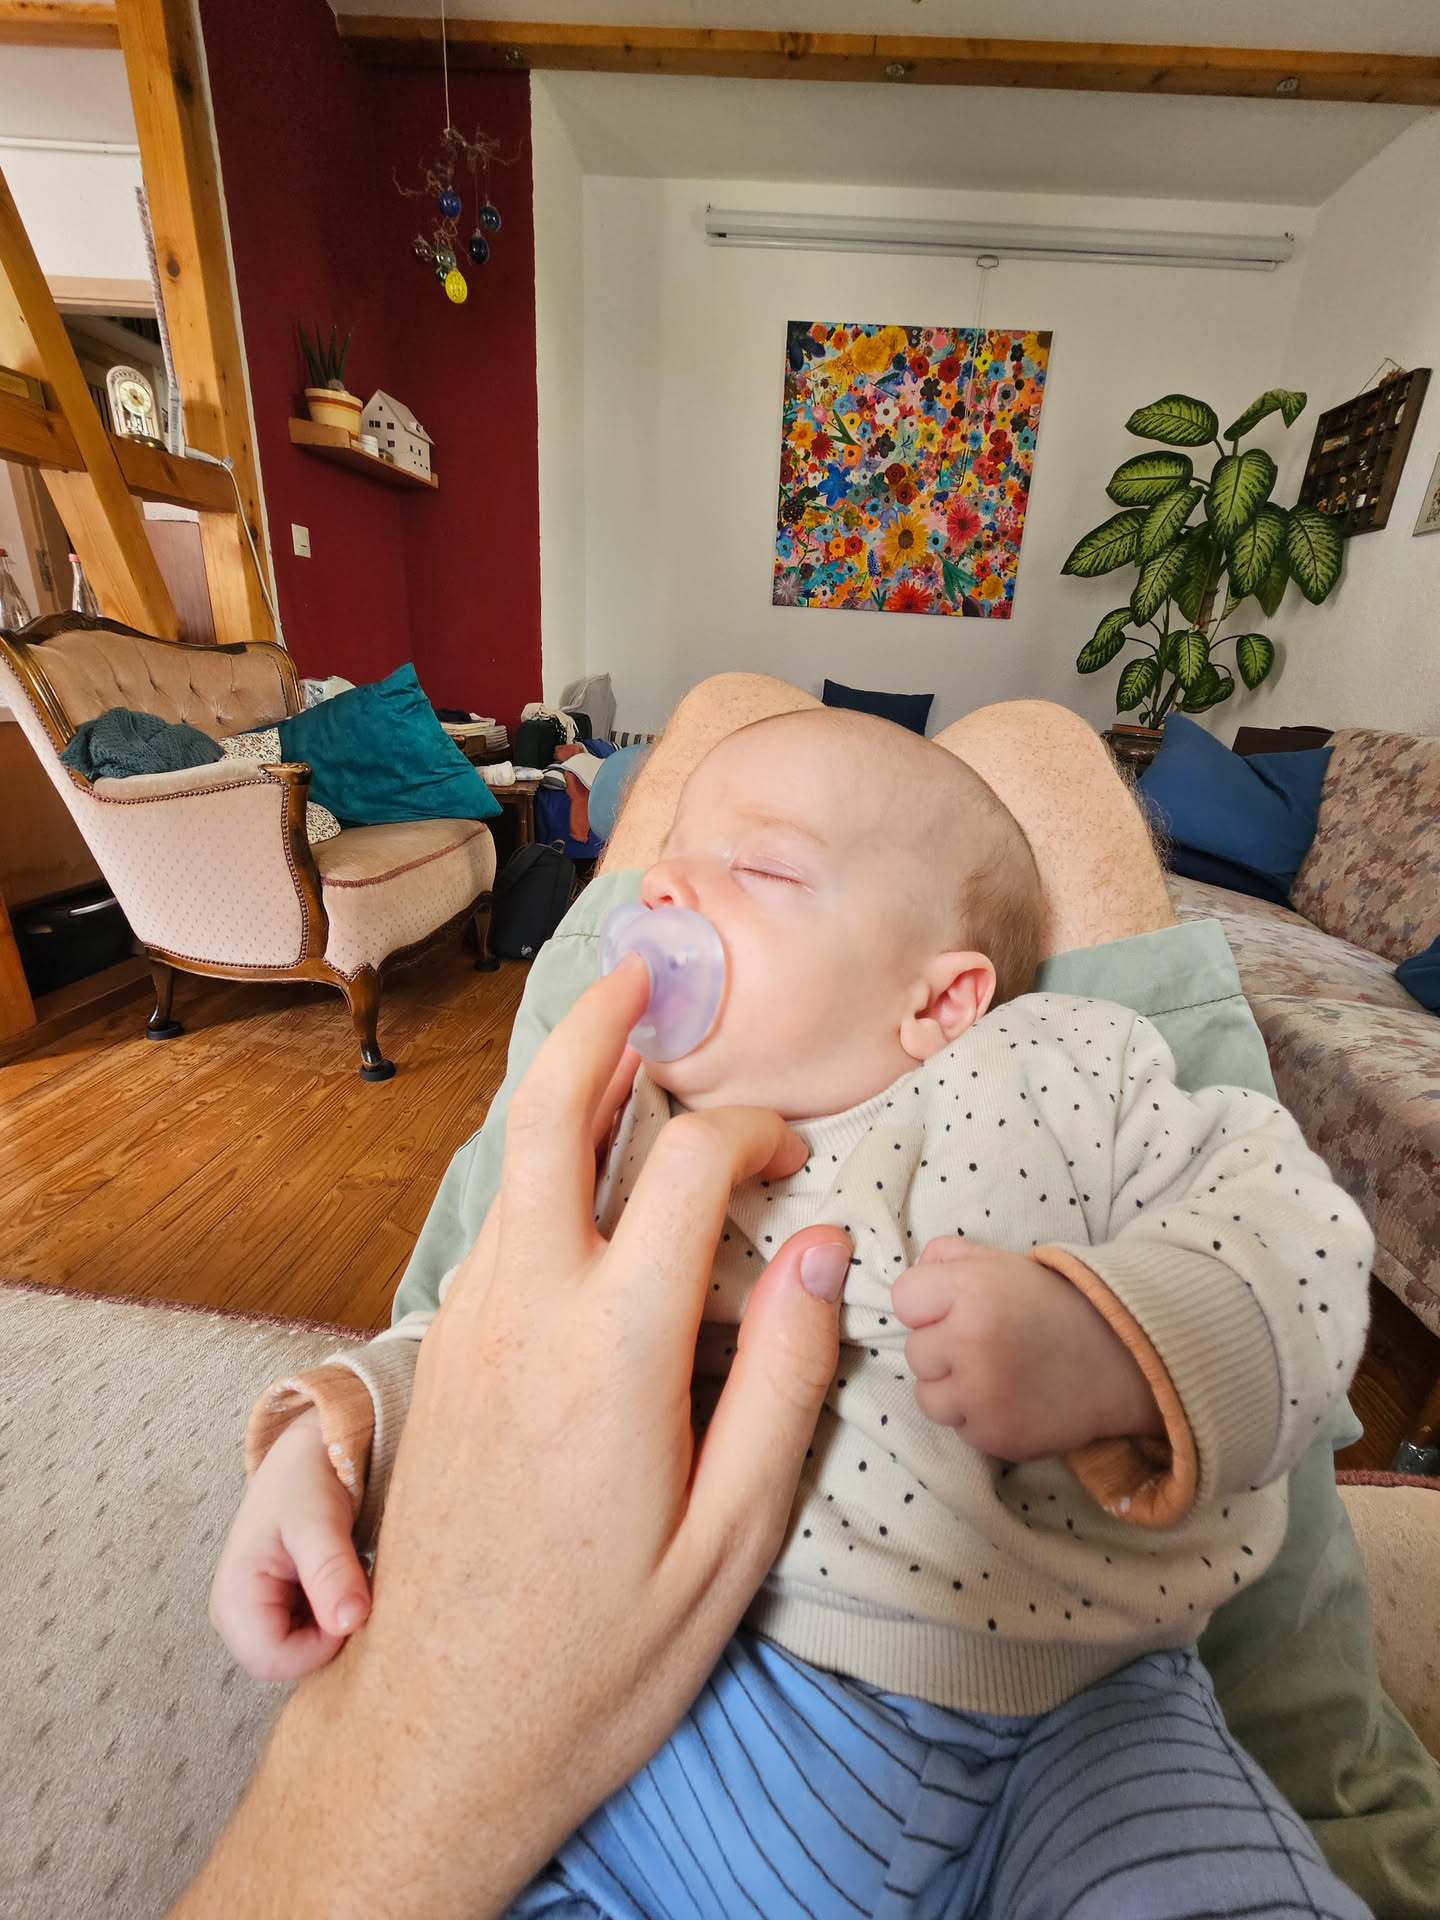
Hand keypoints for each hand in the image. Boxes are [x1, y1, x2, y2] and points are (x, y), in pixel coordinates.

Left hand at [173, 957, 849, 1919]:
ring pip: (510, 1164)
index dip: (752, 1132)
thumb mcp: (731, 1539)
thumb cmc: (604, 1654)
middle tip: (647, 973)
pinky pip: (497, 1222)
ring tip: (628, 1053)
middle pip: (545, 1116)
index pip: (686, 1169)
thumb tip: (821, 1245)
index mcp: (614, 1349)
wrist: (436, 1730)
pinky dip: (544, 1166)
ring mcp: (469, 1326)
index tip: (796, 1159)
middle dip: (597, 1028)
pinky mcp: (443, 1354)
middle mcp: (525, 1310)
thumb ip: (786, 1378)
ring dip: (567, 1092)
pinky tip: (587, 1182)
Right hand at [208, 1408, 370, 1681]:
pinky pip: (307, 1637)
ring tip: (345, 1575)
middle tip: (351, 1583)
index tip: (350, 1600)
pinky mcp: (275, 1609)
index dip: (321, 1643)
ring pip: (301, 1653)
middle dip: (328, 1635)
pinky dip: (332, 1616)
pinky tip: (340, 1580)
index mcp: (233, 1598)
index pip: (275, 1661)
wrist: (306, 1451)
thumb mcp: (319, 1521)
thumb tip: (350, 1623)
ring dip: (332, 1625)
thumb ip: (331, 1571)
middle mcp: (236, 1616)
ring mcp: (254, 1615)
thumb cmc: (304, 1478)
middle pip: (288, 1664)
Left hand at [892, 1238, 1162, 1459]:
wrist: (1123, 1360)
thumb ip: (953, 1256)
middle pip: (915, 1352)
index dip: (927, 1305)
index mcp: (972, 1289)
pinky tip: (1011, 1399)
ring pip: (928, 1397)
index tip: (955, 1309)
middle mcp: (971, 1340)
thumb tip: (916, 1266)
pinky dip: (978, 1418)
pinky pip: (959, 1428)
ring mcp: (982, 1394)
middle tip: (987, 1344)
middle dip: (943, 1349)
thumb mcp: (1006, 1263)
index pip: (903, 1299)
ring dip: (953, 1389)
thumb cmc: (1055, 1306)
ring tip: (995, 1375)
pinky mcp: (996, 1435)